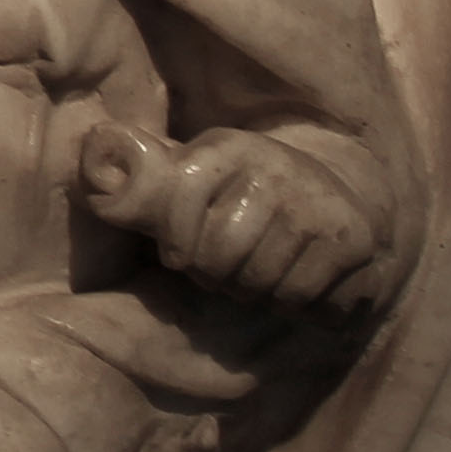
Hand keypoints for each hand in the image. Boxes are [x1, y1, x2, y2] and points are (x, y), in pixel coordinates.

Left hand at [79, 122, 399, 311]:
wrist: (334, 189)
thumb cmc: (238, 193)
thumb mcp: (187, 175)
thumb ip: (141, 179)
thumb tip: (100, 156)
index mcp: (226, 148)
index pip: (175, 216)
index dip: (174, 247)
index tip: (182, 248)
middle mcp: (275, 167)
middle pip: (216, 259)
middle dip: (212, 275)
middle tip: (224, 266)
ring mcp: (317, 203)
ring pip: (256, 284)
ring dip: (250, 292)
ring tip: (256, 271)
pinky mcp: (350, 240)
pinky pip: (297, 299)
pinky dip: (288, 303)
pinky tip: (290, 280)